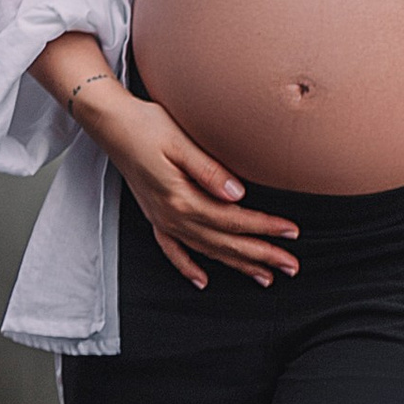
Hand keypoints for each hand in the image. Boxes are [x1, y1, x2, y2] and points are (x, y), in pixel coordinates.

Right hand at [86, 89, 297, 290]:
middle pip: (225, 242)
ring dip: (236, 264)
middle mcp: (172, 215)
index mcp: (182, 198)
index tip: (292, 233)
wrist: (111, 124)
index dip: (266, 228)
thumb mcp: (181, 141)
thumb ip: (209, 170)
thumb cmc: (146, 125)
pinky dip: (187, 267)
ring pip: (206, 250)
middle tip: (290, 266)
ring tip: (264, 276)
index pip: (234, 220)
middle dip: (261, 256)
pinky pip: (172, 250)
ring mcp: (162, 218)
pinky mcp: (154, 215)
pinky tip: (202, 280)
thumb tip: (238, 194)